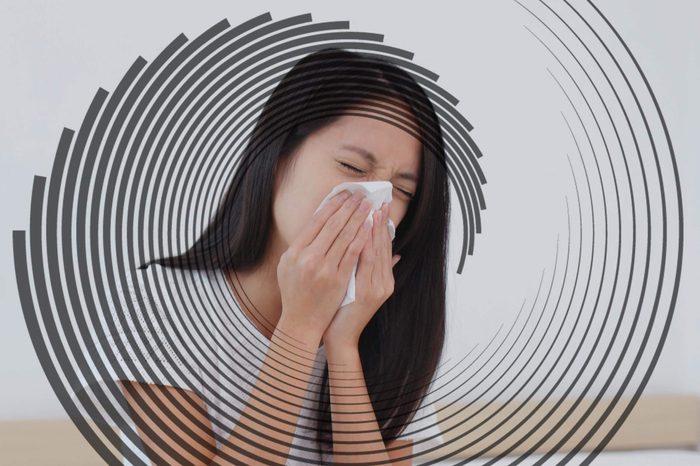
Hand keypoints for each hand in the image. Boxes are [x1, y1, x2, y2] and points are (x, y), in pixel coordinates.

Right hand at [277, 190, 372, 340]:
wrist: (301, 322)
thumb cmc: (294, 293)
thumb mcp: (287, 266)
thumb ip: (299, 245)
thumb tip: (316, 222)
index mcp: (294, 251)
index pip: (316, 221)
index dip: (332, 205)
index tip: (343, 194)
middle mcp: (307, 258)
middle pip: (332, 225)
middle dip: (348, 207)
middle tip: (360, 194)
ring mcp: (323, 269)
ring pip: (345, 236)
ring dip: (358, 218)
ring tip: (368, 205)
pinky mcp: (338, 279)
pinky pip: (353, 253)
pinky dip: (362, 238)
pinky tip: (370, 227)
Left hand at [322, 202, 400, 349]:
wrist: (341, 338)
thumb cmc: (344, 312)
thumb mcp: (360, 289)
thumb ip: (375, 271)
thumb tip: (391, 254)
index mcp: (383, 280)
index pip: (383, 246)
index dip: (380, 225)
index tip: (377, 206)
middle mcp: (384, 282)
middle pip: (383, 246)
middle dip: (379, 222)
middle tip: (377, 200)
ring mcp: (378, 287)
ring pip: (377, 251)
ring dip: (374, 229)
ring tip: (371, 209)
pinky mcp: (369, 292)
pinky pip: (367, 263)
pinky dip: (365, 246)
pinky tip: (362, 231)